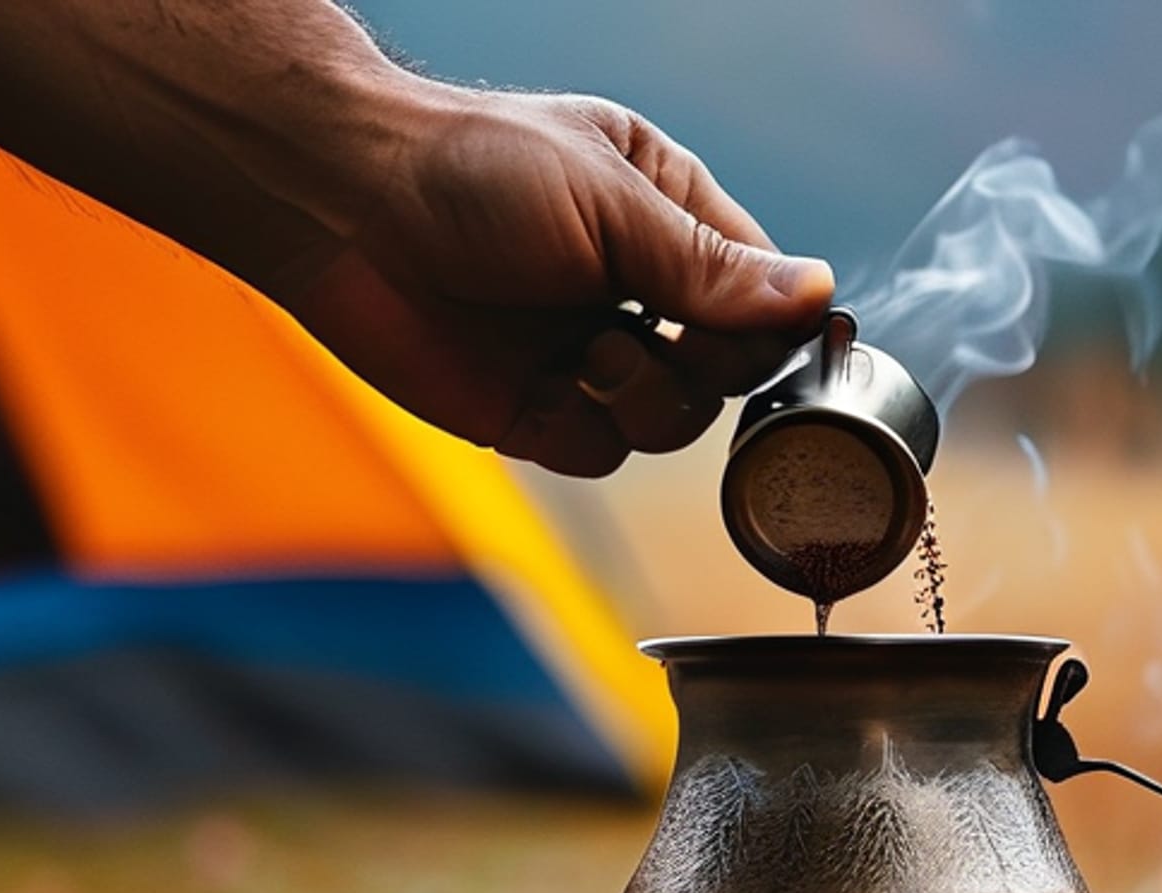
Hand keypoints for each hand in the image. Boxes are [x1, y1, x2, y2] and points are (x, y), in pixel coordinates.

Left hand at [285, 87, 835, 475]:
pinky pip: (603, 453)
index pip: (759, 292)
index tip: (760, 336)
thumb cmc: (473, 171)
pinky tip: (548, 385)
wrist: (345, 208)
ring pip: (672, 423)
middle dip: (703, 366)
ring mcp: (586, 354)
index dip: (768, 325)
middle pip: (727, 370)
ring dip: (645, 400)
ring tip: (588, 354)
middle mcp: (634, 291)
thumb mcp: (609, 204)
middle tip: (651, 336)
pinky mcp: (535, 411)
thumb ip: (710, 267)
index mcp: (665, 217)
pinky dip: (586, 431)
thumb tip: (817, 295)